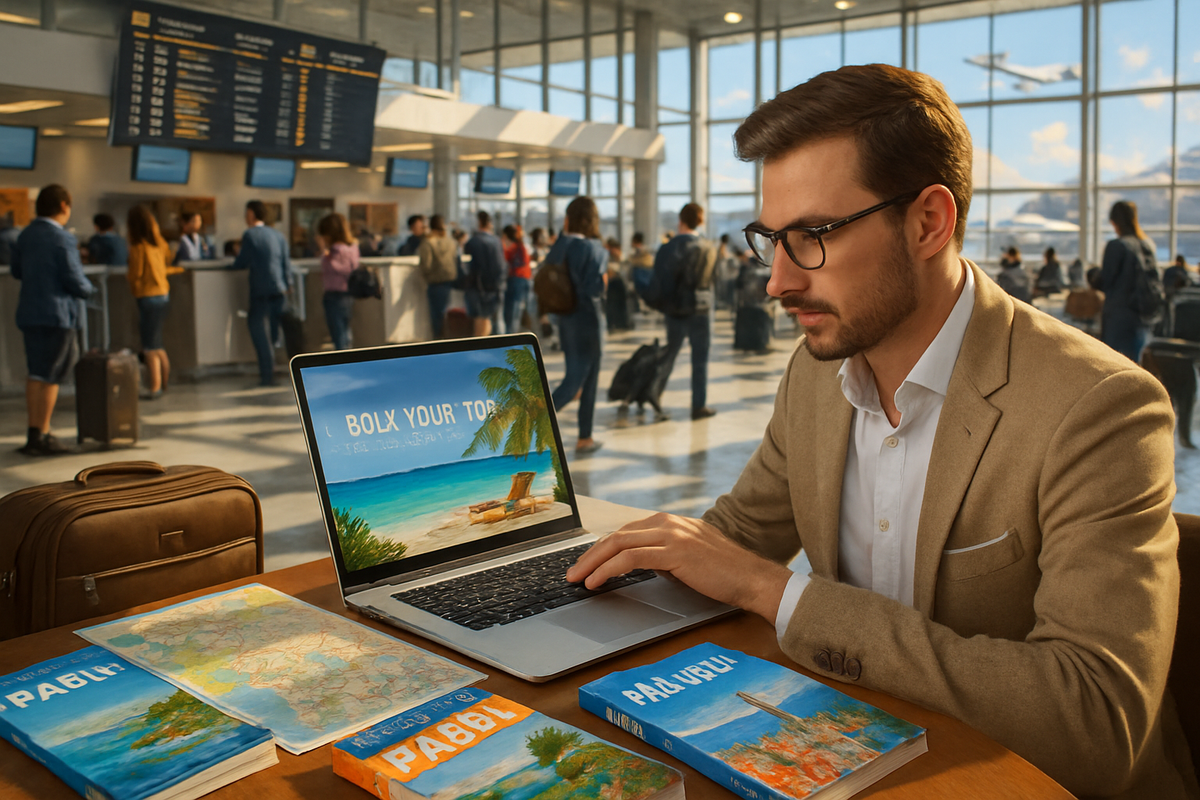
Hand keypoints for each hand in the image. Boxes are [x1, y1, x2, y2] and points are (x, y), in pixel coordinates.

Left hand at [565, 512, 791, 622]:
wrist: (752, 578)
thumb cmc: (724, 573)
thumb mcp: (689, 557)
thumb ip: (664, 554)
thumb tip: (637, 564)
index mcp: (671, 522)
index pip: (626, 531)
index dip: (602, 548)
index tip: (586, 563)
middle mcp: (669, 523)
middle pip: (617, 535)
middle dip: (590, 554)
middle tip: (572, 572)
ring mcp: (672, 535)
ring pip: (619, 544)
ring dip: (593, 563)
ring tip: (578, 579)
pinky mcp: (675, 552)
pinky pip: (631, 559)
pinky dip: (608, 570)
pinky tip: (597, 582)